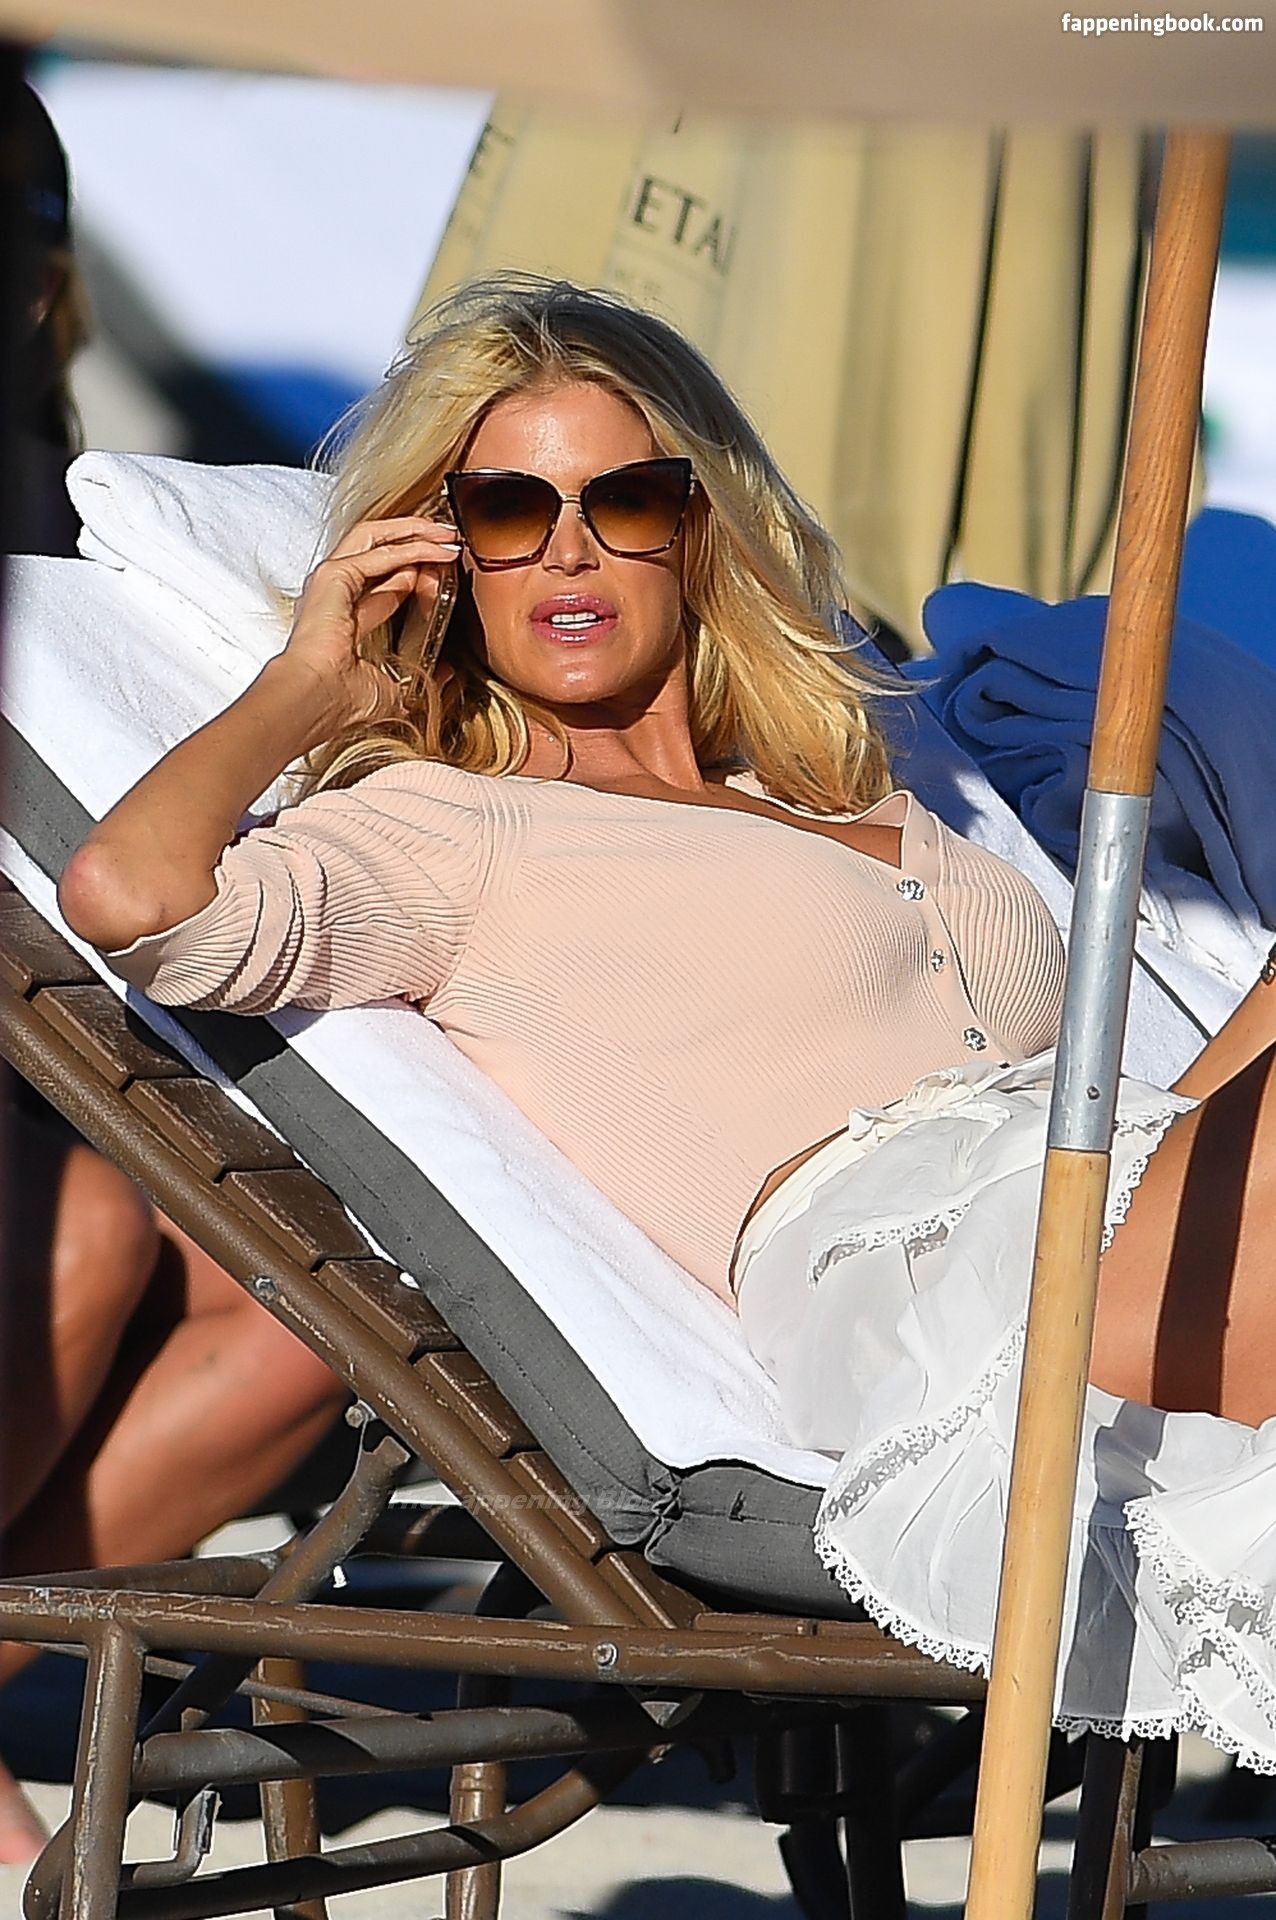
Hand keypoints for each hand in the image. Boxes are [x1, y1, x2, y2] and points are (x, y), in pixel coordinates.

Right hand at [283, 516, 460, 731]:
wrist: (317, 700)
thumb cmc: (342, 702)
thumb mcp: (395, 690)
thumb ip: (420, 678)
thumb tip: (447, 673)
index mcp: (339, 620)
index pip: (377, 585)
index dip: (409, 574)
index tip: (439, 568)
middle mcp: (331, 595)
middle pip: (374, 550)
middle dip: (412, 539)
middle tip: (446, 537)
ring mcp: (329, 581)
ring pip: (374, 538)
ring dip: (413, 531)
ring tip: (445, 532)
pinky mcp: (334, 575)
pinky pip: (380, 552)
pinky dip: (412, 546)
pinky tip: (438, 548)